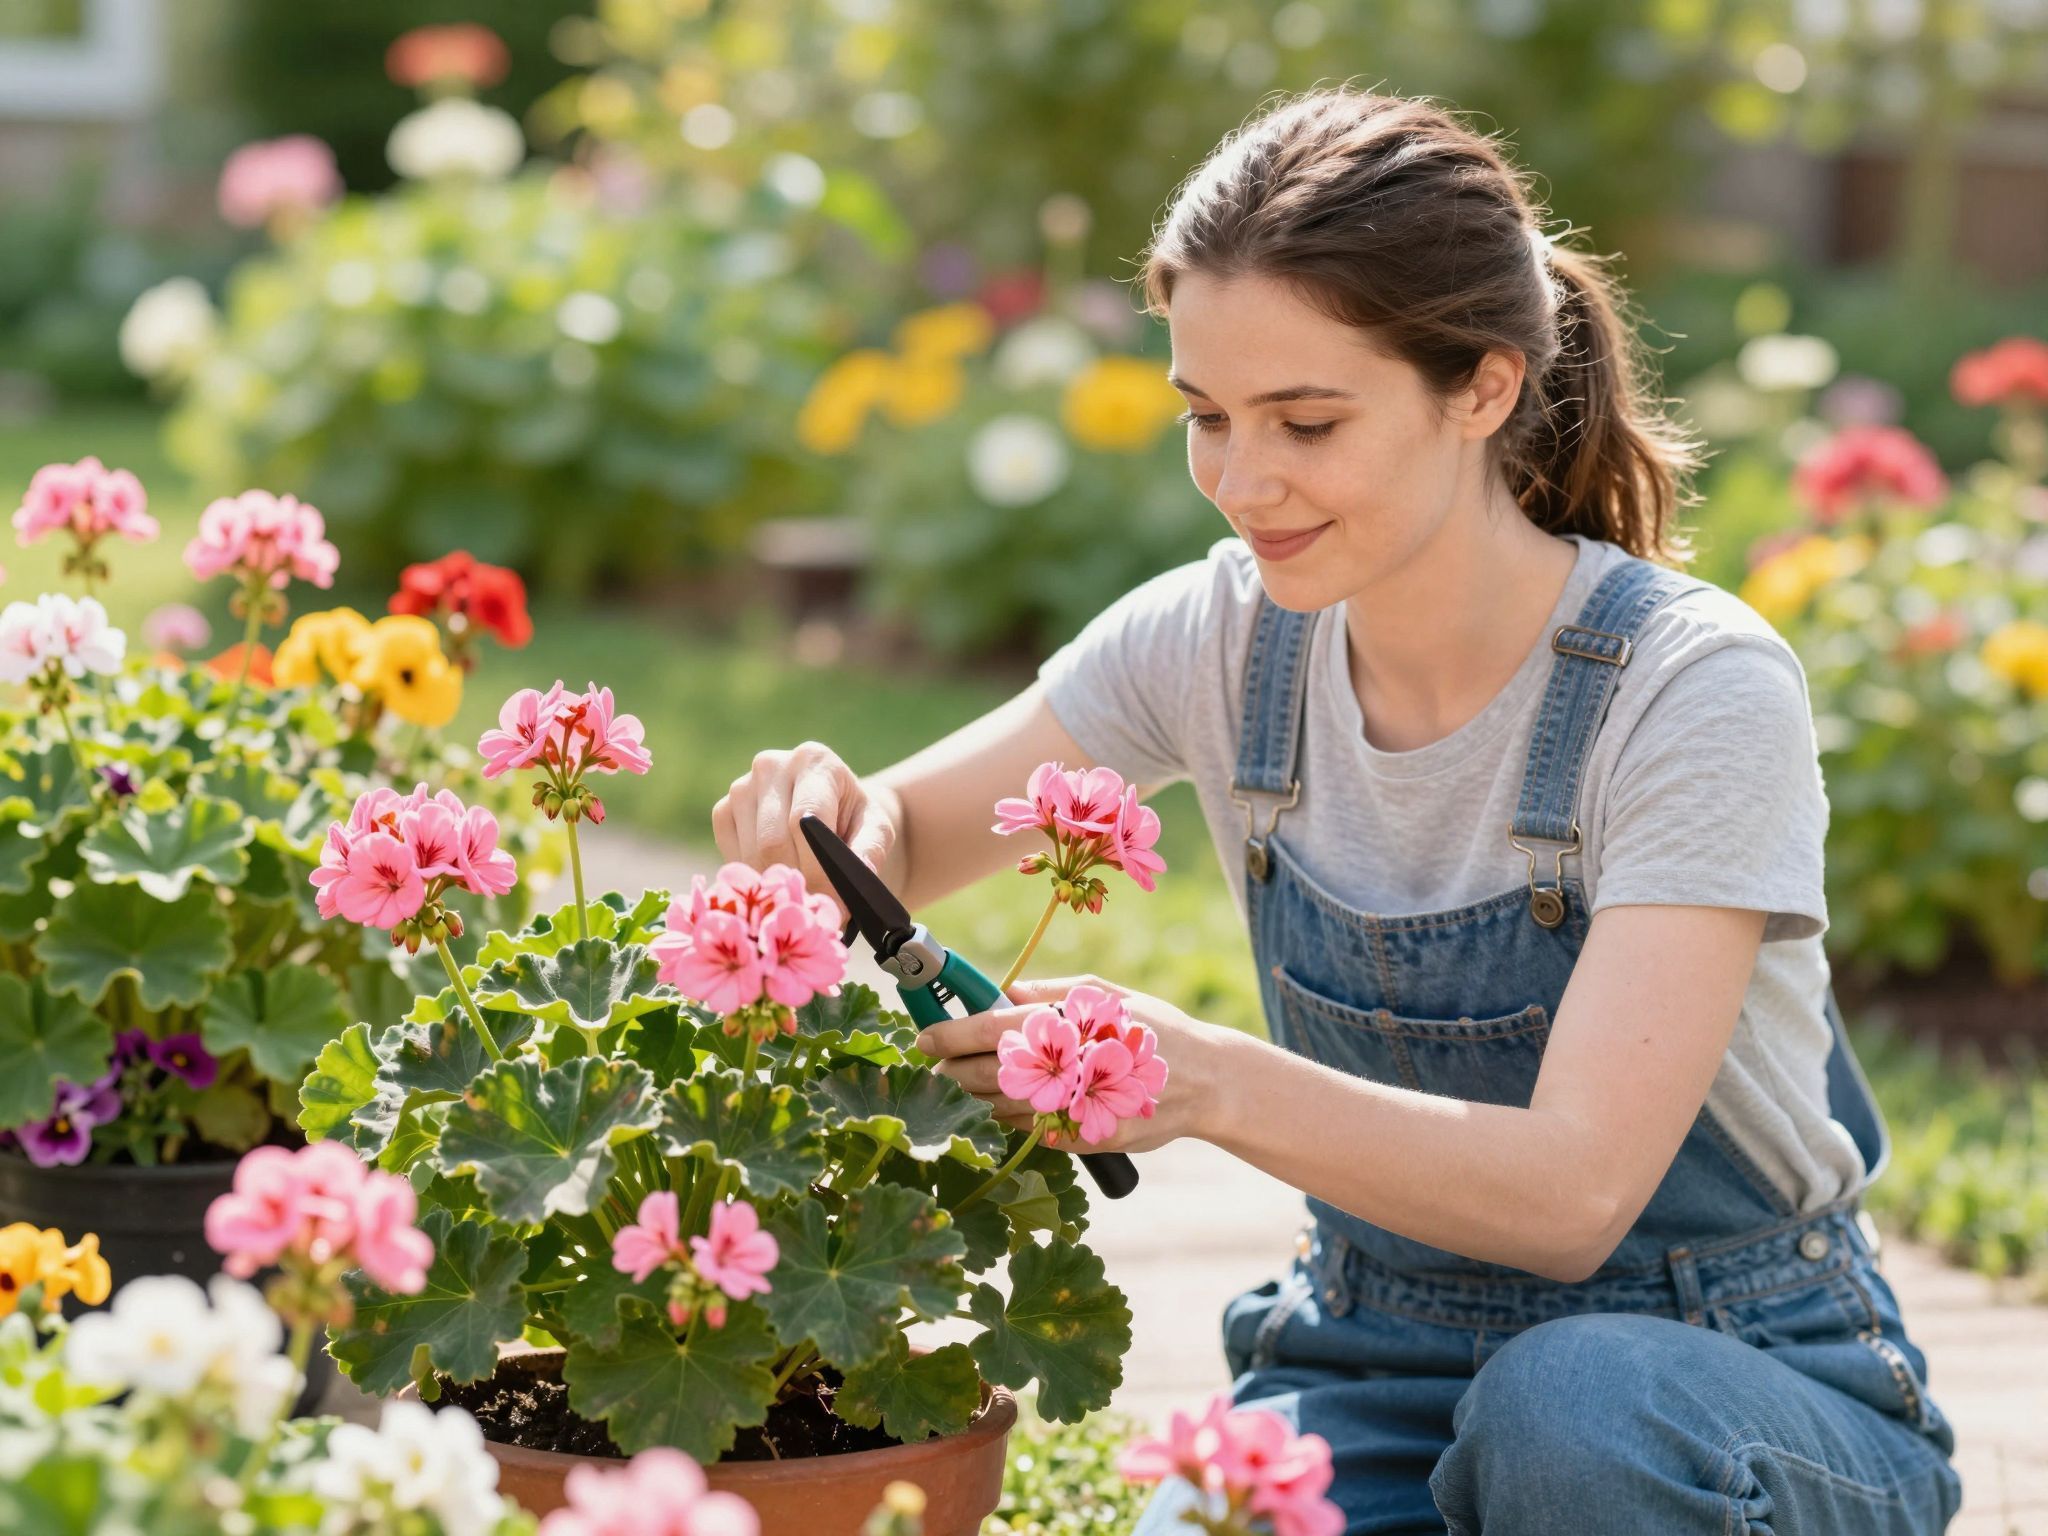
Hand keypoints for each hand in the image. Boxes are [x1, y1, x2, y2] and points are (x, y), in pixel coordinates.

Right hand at [711, 741, 894, 927]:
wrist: (830, 810)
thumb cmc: (854, 820)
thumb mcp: (876, 830)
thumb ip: (870, 850)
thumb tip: (858, 874)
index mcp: (814, 761)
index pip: (804, 822)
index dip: (817, 869)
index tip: (833, 903)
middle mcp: (772, 766)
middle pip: (772, 842)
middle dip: (797, 883)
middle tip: (817, 910)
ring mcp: (742, 786)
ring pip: (751, 854)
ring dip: (777, 885)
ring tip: (803, 898)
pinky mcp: (723, 810)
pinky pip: (732, 857)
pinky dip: (756, 878)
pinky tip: (779, 877)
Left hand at [914, 973, 1214, 1155]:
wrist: (1206, 1083)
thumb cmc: (1152, 1030)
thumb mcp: (1106, 995)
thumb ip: (1050, 993)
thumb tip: (1002, 991)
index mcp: (1068, 1028)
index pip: (993, 1031)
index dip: (952, 1035)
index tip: (924, 1038)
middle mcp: (1066, 1071)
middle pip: (987, 1075)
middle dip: (952, 1073)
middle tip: (935, 1069)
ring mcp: (1074, 1111)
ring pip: (1002, 1109)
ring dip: (973, 1100)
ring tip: (959, 1086)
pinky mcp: (1081, 1141)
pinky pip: (1030, 1131)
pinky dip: (1009, 1119)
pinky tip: (1001, 1107)